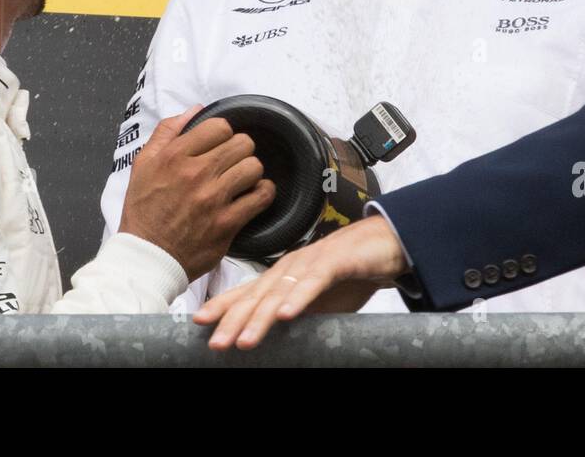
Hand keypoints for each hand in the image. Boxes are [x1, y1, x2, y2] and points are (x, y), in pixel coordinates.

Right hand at [118, 107, 274, 280]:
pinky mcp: (227, 223)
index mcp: (174, 156)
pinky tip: (254, 194)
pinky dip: (263, 193)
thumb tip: (196, 109)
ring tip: (242, 179)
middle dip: (240, 150)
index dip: (223, 133)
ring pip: (254, 167)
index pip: (219, 126)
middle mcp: (195, 174)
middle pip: (242, 143)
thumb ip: (168, 131)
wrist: (148, 257)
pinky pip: (261, 197)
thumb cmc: (144, 210)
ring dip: (251, 171)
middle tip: (233, 162)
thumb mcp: (142, 164)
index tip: (220, 144)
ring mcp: (213, 199)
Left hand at [193, 214, 406, 349]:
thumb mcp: (319, 300)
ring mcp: (312, 262)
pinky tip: (285, 315)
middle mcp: (291, 267)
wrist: (388, 242)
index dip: (222, 306)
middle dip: (233, 320)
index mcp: (284, 276)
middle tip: (215, 343)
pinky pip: (314, 283)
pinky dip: (299, 299)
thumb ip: (297, 314)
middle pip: (257, 296)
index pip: (247, 293)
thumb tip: (277, 339)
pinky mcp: (336, 262)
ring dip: (260, 317)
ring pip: (280, 292)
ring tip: (243, 340)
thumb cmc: (350, 272)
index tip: (197, 323)